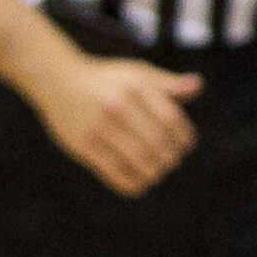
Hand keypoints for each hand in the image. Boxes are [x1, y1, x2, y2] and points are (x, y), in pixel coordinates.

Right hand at [32, 51, 201, 197]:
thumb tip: (198, 85)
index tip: (185, 146)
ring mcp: (100, 127)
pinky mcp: (83, 145)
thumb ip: (168, 83)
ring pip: (139, 160)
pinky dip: (132, 183)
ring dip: (154, 172)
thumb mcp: (137, 72)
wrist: (58, 80)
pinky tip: (140, 184)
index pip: (172, 119)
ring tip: (158, 172)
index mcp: (137, 86)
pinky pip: (114, 172)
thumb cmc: (106, 79)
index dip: (183, 138)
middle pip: (157, 142)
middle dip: (170, 158)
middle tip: (172, 162)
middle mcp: (119, 106)